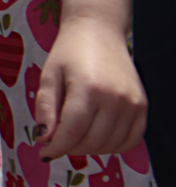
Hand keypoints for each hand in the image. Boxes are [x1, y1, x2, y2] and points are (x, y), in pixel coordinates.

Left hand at [34, 16, 147, 158]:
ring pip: (111, 145)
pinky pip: (132, 139)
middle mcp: (115, 98)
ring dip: (90, 149)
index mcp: (87, 89)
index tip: (44, 154)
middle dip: (70, 148)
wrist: (99, 32)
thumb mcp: (48, 75)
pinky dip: (114, 146)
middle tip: (58, 142)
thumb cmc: (68, 53)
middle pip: (92, 141)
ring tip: (75, 137)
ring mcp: (133, 103)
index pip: (72, 132)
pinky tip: (97, 138)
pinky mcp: (143, 105)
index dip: (56, 148)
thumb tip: (45, 139)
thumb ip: (45, 108)